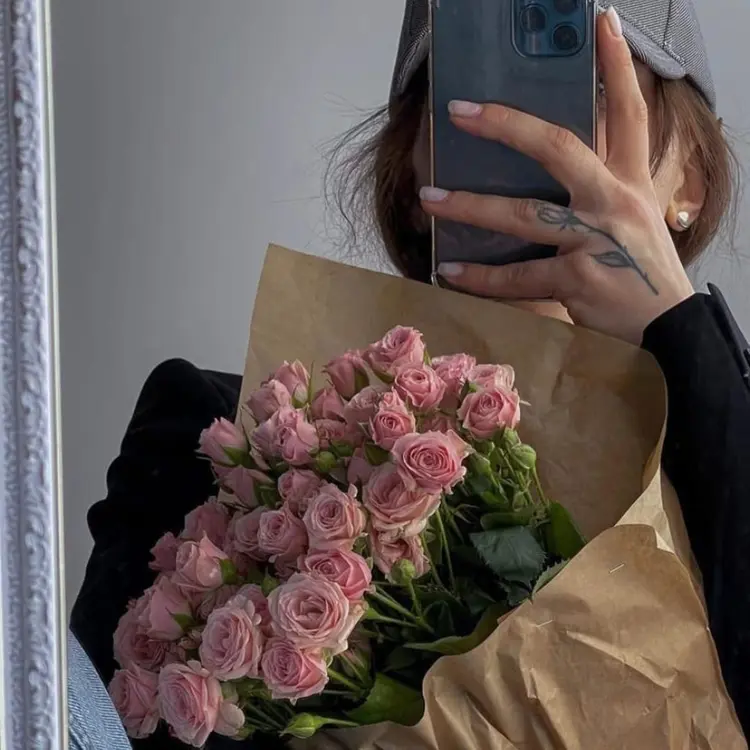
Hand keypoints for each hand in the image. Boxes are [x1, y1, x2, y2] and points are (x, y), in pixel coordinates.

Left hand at [420, 9, 693, 345]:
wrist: (670, 328)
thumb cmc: (642, 272)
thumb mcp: (633, 220)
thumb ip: (598, 191)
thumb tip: (545, 175)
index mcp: (629, 182)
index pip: (629, 113)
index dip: (617, 66)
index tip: (602, 22)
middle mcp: (613, 202)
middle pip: (559, 148)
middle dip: (507, 126)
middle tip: (461, 111)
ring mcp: (594, 241)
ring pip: (522, 215)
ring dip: (470, 207)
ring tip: (429, 199)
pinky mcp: (577, 281)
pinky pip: (517, 276)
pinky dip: (480, 277)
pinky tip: (449, 270)